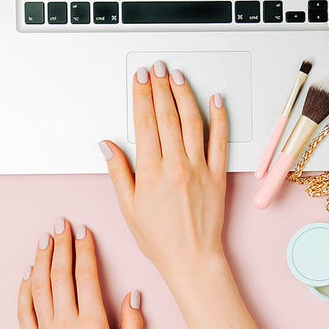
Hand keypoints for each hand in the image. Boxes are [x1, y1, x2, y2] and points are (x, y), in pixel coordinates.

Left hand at [18, 219, 143, 328]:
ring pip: (39, 287)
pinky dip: (23, 289)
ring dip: (41, 260)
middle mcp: (65, 325)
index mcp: (92, 326)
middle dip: (61, 245)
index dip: (85, 251)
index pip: (86, 277)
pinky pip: (23, 310)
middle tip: (61, 224)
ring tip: (44, 239)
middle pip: (60, 275)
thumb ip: (134, 326)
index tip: (84, 233)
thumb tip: (133, 295)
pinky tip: (27, 274)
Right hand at [100, 61, 228, 281]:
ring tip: (178, 77)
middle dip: (160, 87)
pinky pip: (220, 141)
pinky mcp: (218, 176)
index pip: (145, 123)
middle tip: (157, 68)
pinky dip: (219, 118)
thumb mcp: (129, 208)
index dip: (142, 96)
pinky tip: (216, 100)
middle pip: (167, 116)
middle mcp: (176, 166)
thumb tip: (108, 145)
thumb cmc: (160, 240)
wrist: (192, 260)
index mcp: (151, 173)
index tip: (140, 79)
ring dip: (184, 95)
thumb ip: (119, 172)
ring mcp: (199, 169)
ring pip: (192, 122)